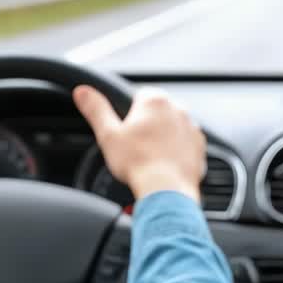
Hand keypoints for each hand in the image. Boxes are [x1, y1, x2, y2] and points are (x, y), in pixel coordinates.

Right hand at [73, 85, 205, 203]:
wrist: (166, 190)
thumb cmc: (138, 162)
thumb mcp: (108, 134)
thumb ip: (96, 109)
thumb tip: (82, 92)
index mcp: (155, 101)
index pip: (140, 95)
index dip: (130, 113)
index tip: (127, 130)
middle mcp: (178, 109)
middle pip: (157, 112)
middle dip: (148, 125)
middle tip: (135, 146)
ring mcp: (191, 128)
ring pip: (172, 128)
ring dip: (163, 137)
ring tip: (150, 157)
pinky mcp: (200, 147)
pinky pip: (185, 144)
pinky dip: (176, 152)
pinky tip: (164, 165)